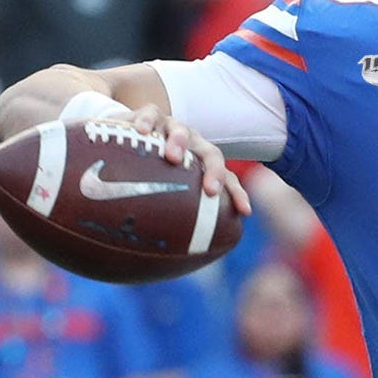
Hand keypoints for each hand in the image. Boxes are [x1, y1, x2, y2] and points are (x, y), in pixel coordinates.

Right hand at [122, 103, 252, 215]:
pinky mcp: (150, 116)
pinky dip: (147, 122)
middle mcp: (193, 144)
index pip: (227, 179)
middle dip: (214, 172)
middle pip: (212, 154)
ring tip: (172, 157)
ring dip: (180, 143)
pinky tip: (141, 133)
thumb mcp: (161, 196)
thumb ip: (168, 222)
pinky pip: (150, 115)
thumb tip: (163, 262)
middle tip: (209, 191)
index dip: (237, 194)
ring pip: (182, 131)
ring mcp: (173, 127)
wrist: (132, 135)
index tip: (245, 212)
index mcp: (203, 164)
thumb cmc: (150, 174)